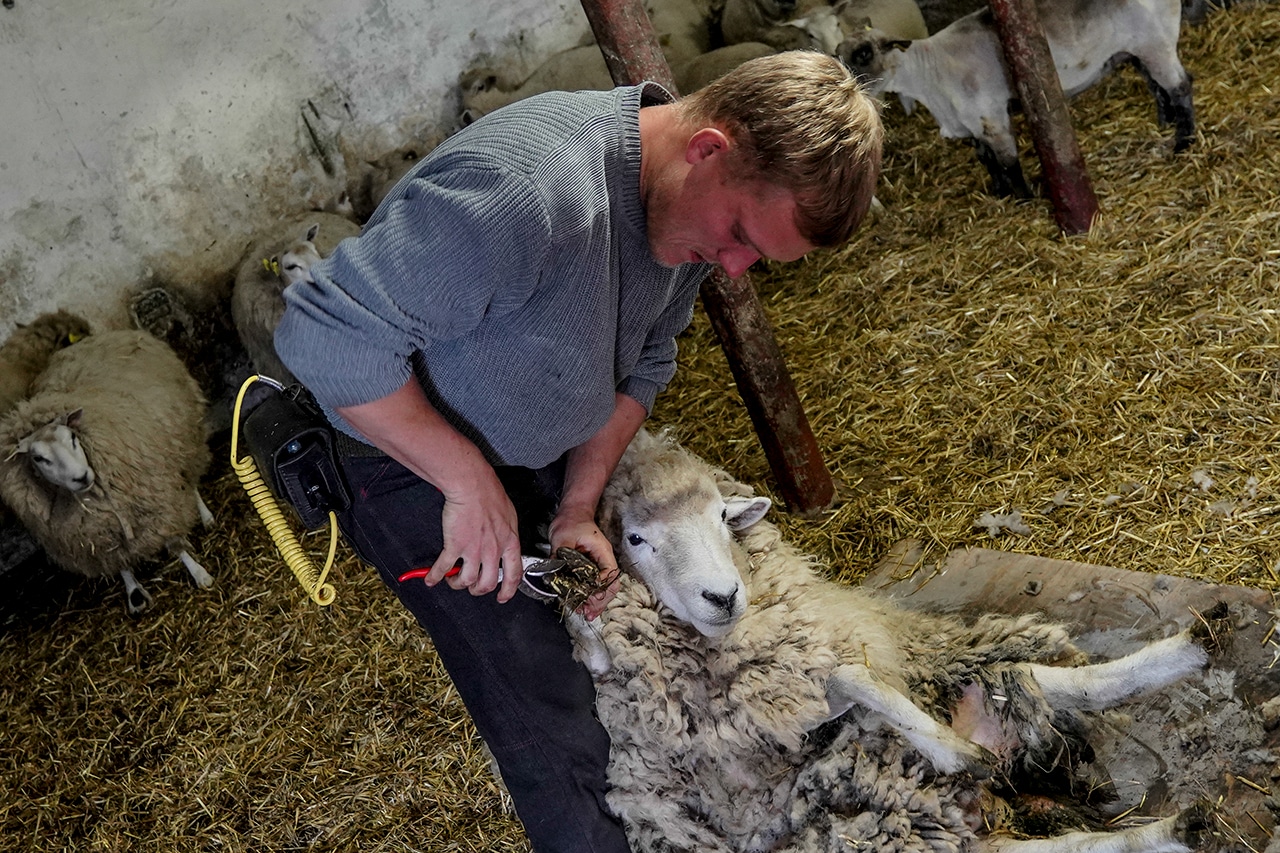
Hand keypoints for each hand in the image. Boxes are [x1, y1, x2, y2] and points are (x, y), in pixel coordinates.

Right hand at [428, 468, 523, 602]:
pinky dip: (435, 576)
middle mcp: (494, 550)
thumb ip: (506, 533)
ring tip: (453, 581)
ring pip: (467, 580)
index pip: (513, 574)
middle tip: (472, 587)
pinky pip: (444, 567)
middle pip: (488, 583)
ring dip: (458, 584)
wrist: (472, 485)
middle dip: (478, 589)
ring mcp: (474, 550)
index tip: (502, 597)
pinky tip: (430, 579)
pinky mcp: (455, 545)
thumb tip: (504, 540)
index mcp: (509, 542)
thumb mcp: (508, 516)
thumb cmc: (490, 494)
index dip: (508, 590)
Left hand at [550, 510, 621, 620]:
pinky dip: (590, 596)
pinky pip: (595, 585)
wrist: (573, 513)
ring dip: (596, 602)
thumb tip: (554, 574)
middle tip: (588, 612)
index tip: (589, 596)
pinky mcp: (591, 568)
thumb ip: (559, 556)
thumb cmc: (571, 521)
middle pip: (611, 585)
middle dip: (601, 601)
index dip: (601, 587)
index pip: (610, 573)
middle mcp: (604, 560)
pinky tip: (583, 604)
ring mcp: (599, 565)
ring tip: (586, 613)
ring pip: (605, 588)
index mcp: (602, 551)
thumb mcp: (562, 537)